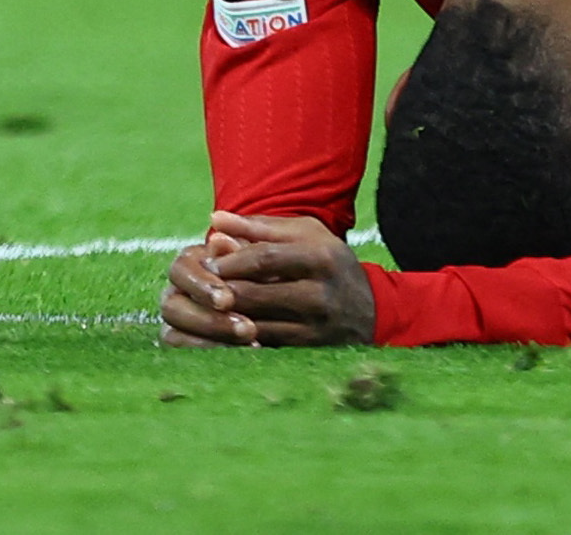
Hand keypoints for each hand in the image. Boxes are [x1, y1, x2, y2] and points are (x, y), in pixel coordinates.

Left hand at [159, 211, 377, 347]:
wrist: (371, 311)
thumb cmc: (328, 263)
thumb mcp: (305, 235)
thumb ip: (259, 227)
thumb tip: (214, 220)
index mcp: (322, 257)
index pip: (265, 257)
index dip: (231, 260)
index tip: (207, 260)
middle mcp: (321, 293)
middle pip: (256, 293)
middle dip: (222, 289)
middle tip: (199, 286)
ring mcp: (316, 326)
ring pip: (256, 323)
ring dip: (225, 316)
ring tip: (205, 306)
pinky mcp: (308, 350)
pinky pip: (264, 344)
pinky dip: (240, 337)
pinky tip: (223, 328)